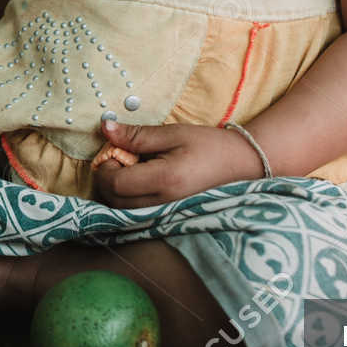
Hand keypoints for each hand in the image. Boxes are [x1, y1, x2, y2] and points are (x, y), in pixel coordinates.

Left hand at [90, 117, 256, 207]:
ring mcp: (166, 216)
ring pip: (121, 211)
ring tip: (133, 168)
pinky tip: (140, 183)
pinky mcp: (168, 219)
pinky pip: (135, 215)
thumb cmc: (209, 145)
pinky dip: (127, 200)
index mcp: (164, 180)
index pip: (115, 183)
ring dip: (115, 190)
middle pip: (113, 201)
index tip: (114, 149)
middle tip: (121, 157)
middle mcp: (163, 204)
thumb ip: (137, 135)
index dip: (105, 166)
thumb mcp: (173, 133)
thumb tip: (105, 127)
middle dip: (107, 179)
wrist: (241, 165)